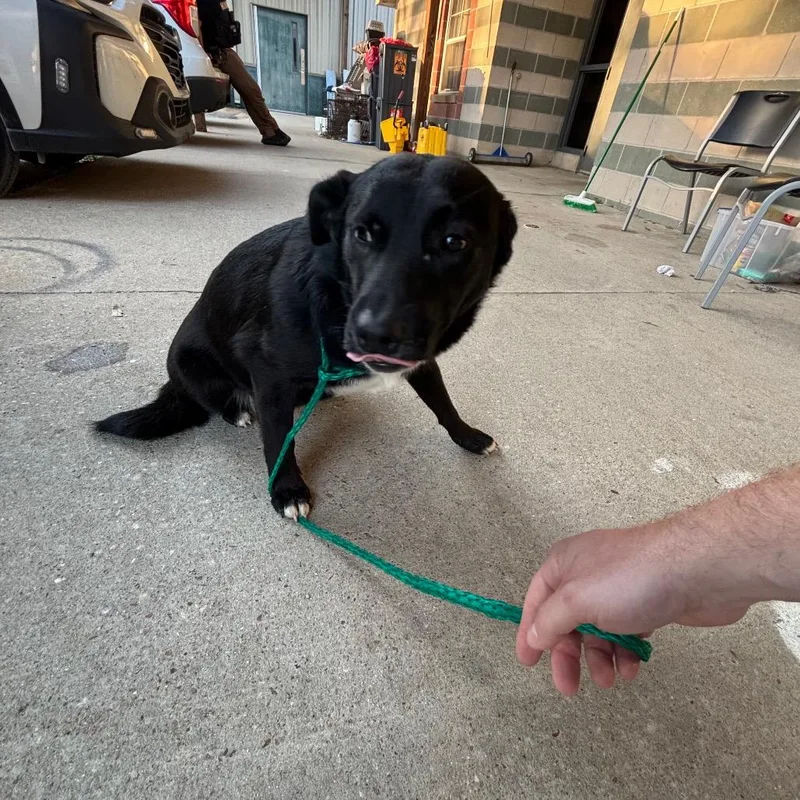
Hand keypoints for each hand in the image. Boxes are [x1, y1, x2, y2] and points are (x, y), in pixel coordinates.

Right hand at [516, 525, 751, 694]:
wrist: (697, 571)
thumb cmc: (628, 581)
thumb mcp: (577, 600)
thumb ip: (550, 621)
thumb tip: (533, 637)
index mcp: (563, 563)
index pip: (536, 601)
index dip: (529, 632)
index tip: (528, 663)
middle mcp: (586, 573)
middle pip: (567, 621)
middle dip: (568, 655)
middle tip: (569, 688)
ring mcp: (618, 588)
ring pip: (598, 630)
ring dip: (600, 658)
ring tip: (610, 680)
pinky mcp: (647, 602)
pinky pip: (626, 632)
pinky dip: (625, 652)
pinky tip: (632, 668)